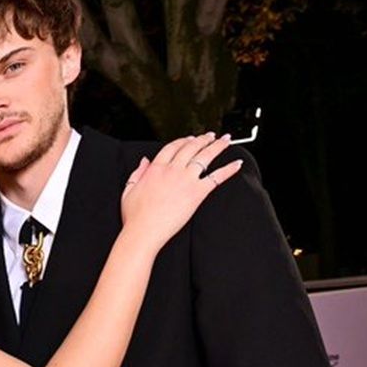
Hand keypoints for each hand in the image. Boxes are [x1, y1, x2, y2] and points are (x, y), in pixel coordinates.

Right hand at [120, 133, 242, 251]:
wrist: (144, 231)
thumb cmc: (135, 215)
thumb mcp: (129, 189)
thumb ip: (137, 172)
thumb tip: (144, 161)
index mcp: (155, 169)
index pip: (172, 147)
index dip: (183, 140)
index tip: (190, 138)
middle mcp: (172, 170)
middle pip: (191, 148)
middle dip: (203, 139)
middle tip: (211, 136)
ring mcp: (186, 180)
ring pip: (205, 156)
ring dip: (217, 146)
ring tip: (226, 140)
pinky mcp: (197, 193)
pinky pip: (217, 177)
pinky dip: (229, 169)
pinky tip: (237, 164)